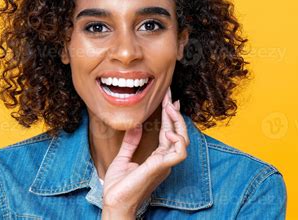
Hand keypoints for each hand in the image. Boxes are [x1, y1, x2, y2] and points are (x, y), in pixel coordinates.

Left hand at [101, 86, 189, 216]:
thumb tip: (135, 125)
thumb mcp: (123, 157)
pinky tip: (167, 131)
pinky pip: (179, 153)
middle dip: (175, 113)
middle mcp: (164, 160)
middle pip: (178, 133)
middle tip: (169, 96)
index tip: (168, 99)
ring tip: (169, 108)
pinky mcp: (160, 168)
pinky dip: (177, 140)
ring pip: (183, 141)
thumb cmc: (118, 185)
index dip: (170, 115)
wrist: (114, 202)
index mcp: (157, 158)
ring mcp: (164, 164)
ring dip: (178, 122)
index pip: (169, 132)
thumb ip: (131, 142)